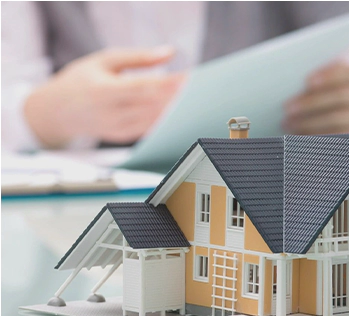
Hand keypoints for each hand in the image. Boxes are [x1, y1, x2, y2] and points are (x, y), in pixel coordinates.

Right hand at [24, 47, 184, 147]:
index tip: (189, 78)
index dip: (168, 85)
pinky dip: (165, 119)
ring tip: (193, 99)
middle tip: (199, 89)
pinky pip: (149, 129)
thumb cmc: (81, 80)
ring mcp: (116, 129)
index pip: (142, 87)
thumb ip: (138, 58)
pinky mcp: (122, 137)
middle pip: (152, 106)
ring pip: (154, 121)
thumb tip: (169, 53)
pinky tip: (178, 111)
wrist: (58, 111)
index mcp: (103, 91)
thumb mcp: (104, 60)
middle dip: (177, 98)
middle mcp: (110, 113)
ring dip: (175, 110)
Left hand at [282, 62, 348, 140]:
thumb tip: (286, 91)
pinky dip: (315, 137)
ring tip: (287, 125)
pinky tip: (298, 136)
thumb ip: (306, 87)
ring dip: (309, 122)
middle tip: (287, 108)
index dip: (327, 76)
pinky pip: (335, 137)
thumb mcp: (315, 90)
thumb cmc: (318, 101)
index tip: (307, 81)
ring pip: (336, 119)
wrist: (342, 126)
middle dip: (311, 102)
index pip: (344, 72)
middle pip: (339, 96)